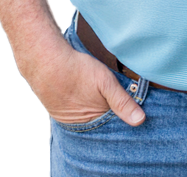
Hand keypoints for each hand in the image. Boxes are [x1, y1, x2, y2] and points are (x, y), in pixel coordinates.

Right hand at [20, 39, 144, 125]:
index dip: (124, 115)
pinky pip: (77, 114)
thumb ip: (123, 102)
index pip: (114, 125)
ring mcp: (68, 119)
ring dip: (98, 110)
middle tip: (117, 98)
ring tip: (98, 95)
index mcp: (93, 120)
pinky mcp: (59, 112)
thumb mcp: (106, 82)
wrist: (46, 61)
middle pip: (101, 122)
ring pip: (89, 118)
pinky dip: (84, 107)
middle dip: (112, 113)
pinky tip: (86, 95)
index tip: (135, 108)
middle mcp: (79, 125)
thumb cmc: (76, 69)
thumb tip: (140, 120)